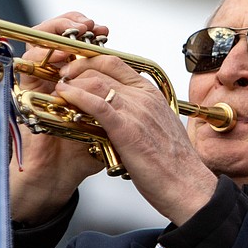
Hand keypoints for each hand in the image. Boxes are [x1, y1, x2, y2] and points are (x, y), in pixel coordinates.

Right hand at [9, 12, 109, 223]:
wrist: (57, 178)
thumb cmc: (81, 157)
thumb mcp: (108, 125)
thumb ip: (117, 106)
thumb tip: (142, 91)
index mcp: (76, 85)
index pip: (78, 47)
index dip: (90, 35)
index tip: (104, 31)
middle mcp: (55, 80)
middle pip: (58, 37)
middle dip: (72, 25)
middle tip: (90, 25)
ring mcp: (40, 84)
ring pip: (40, 41)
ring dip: (58, 29)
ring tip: (77, 28)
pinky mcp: (27, 92)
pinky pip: (30, 62)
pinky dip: (44, 49)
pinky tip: (61, 45)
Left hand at [53, 53, 218, 225]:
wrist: (188, 186)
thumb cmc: (174, 166)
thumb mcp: (157, 129)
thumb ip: (140, 115)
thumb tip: (121, 114)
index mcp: (151, 95)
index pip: (116, 63)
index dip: (91, 61)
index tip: (76, 68)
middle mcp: (144, 98)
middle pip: (103, 68)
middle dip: (76, 69)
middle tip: (62, 77)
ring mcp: (136, 112)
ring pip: (97, 82)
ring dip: (72, 82)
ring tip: (59, 89)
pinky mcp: (127, 130)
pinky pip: (97, 104)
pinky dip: (77, 97)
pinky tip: (66, 97)